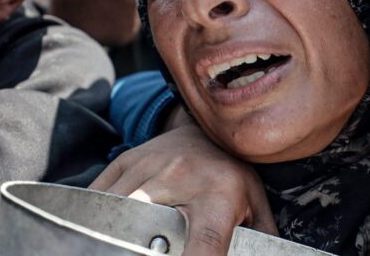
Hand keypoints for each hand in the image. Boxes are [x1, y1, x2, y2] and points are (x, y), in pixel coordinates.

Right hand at [89, 124, 276, 255]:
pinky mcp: (124, 161)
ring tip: (119, 242)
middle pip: (142, 222)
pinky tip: (101, 231)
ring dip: (110, 233)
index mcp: (218, 194)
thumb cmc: (232, 174)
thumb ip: (261, 238)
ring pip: (113, 210)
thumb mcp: (255, 204)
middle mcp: (179, 176)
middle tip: (146, 249)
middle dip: (136, 244)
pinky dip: (93, 217)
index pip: (206, 240)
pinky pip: (97, 196)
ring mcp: (147, 165)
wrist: (205, 127)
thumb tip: (276, 255)